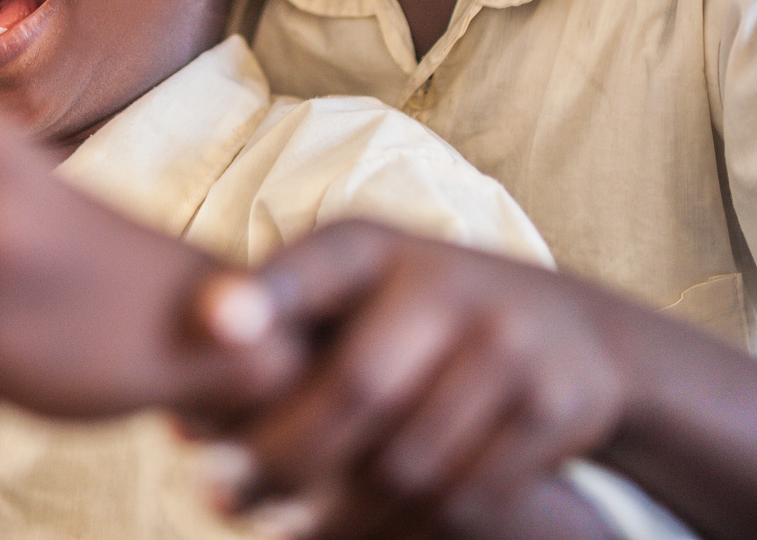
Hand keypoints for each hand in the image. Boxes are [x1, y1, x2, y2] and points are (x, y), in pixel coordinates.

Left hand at [211, 221, 629, 539]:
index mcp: (379, 245)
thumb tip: (178, 425)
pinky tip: (351, 533)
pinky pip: (463, 493)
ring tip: (277, 530)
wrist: (578, 335)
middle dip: (281, 456)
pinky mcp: (553, 407)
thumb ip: (281, 341)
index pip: (320, 262)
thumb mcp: (362, 295)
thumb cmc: (421, 317)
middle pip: (356, 388)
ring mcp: (508, 343)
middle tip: (215, 496)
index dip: (269, 291)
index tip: (218, 324)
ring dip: (337, 512)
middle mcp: (446, 281)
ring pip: (407, 460)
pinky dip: (402, 527)